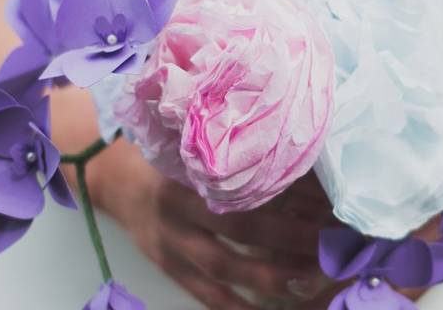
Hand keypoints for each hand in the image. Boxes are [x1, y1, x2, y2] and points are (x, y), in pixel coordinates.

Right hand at [89, 139, 331, 308]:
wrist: (112, 179)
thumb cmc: (166, 156)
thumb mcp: (191, 149)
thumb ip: (230, 156)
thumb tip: (297, 160)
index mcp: (190, 174)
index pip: (247, 188)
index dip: (289, 196)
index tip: (327, 200)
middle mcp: (180, 211)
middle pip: (242, 229)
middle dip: (290, 237)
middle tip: (330, 242)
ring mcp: (172, 244)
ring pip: (225, 267)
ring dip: (269, 278)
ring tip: (308, 281)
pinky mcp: (169, 268)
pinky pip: (204, 294)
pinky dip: (235, 308)